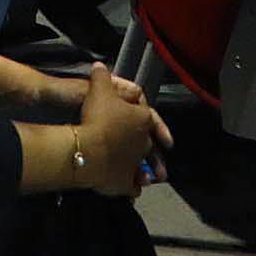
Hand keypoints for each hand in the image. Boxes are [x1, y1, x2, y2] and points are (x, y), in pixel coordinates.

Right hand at [75, 63, 168, 196]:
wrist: (88, 149)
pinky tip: (131, 189)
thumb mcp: (98, 89)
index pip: (151, 118)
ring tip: (148, 178)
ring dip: (145, 172)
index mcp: (143, 119)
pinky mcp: (125, 183)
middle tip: (151, 157)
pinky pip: (132, 187)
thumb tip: (99, 66)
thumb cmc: (97, 117)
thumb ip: (101, 76)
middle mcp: (144, 142)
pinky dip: (132, 187)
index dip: (158, 126)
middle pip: (148, 145)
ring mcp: (135, 164)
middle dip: (150, 151)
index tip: (167, 139)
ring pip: (144, 168)